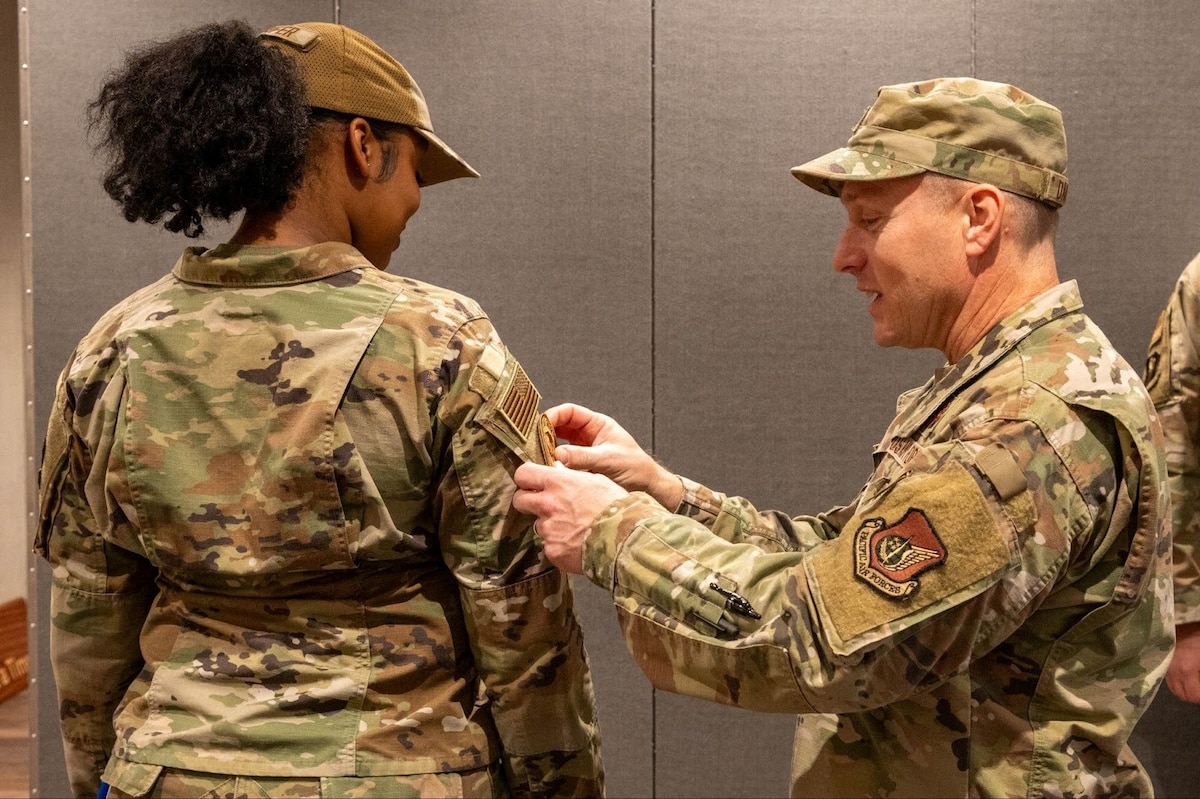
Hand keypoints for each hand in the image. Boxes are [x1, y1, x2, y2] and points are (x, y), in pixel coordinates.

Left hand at [513, 462, 627, 573]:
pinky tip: (576, 543)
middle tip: (544, 505)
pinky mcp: (552, 550)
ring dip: (549, 526)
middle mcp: (548, 504)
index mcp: (558, 483)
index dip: (526, 478)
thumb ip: (571, 475)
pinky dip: (559, 545)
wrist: (625, 538)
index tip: (531, 482)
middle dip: (528, 502)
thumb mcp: (596, 480)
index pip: (523, 474)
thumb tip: (557, 469)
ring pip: (538, 525)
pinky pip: (549, 545)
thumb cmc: (616, 506)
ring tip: (572, 528)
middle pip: (520, 500)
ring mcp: (548, 530)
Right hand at [547, 403, 682, 509]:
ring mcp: (582, 450)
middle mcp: (587, 435)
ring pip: (557, 444)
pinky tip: (547, 469)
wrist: (646, 487)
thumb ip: (583, 457)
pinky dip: (553, 463)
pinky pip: (561, 461)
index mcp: (597, 424)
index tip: (541, 426)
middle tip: (534, 443)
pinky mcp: (579, 466)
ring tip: (537, 457)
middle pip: (559, 427)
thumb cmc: (635, 468)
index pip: (569, 412)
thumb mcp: (608, 460)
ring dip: (547, 449)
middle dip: (545, 433)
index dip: (554, 415)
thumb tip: (558, 455)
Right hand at [1167, 621, 1199, 703]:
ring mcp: (1162, 664)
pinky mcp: (1158, 658)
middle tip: (1199, 686)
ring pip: (1173, 687)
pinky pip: (1167, 676)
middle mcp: (1171, 670)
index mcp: (1186, 669)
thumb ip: (1199, 672)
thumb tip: (1198, 687)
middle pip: (1182, 694)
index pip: (1194, 696)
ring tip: (1194, 680)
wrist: (1184, 615)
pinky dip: (1177, 679)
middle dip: (1194, 694)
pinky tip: (1185, 672)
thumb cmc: (1198, 636)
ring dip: (1184, 688)